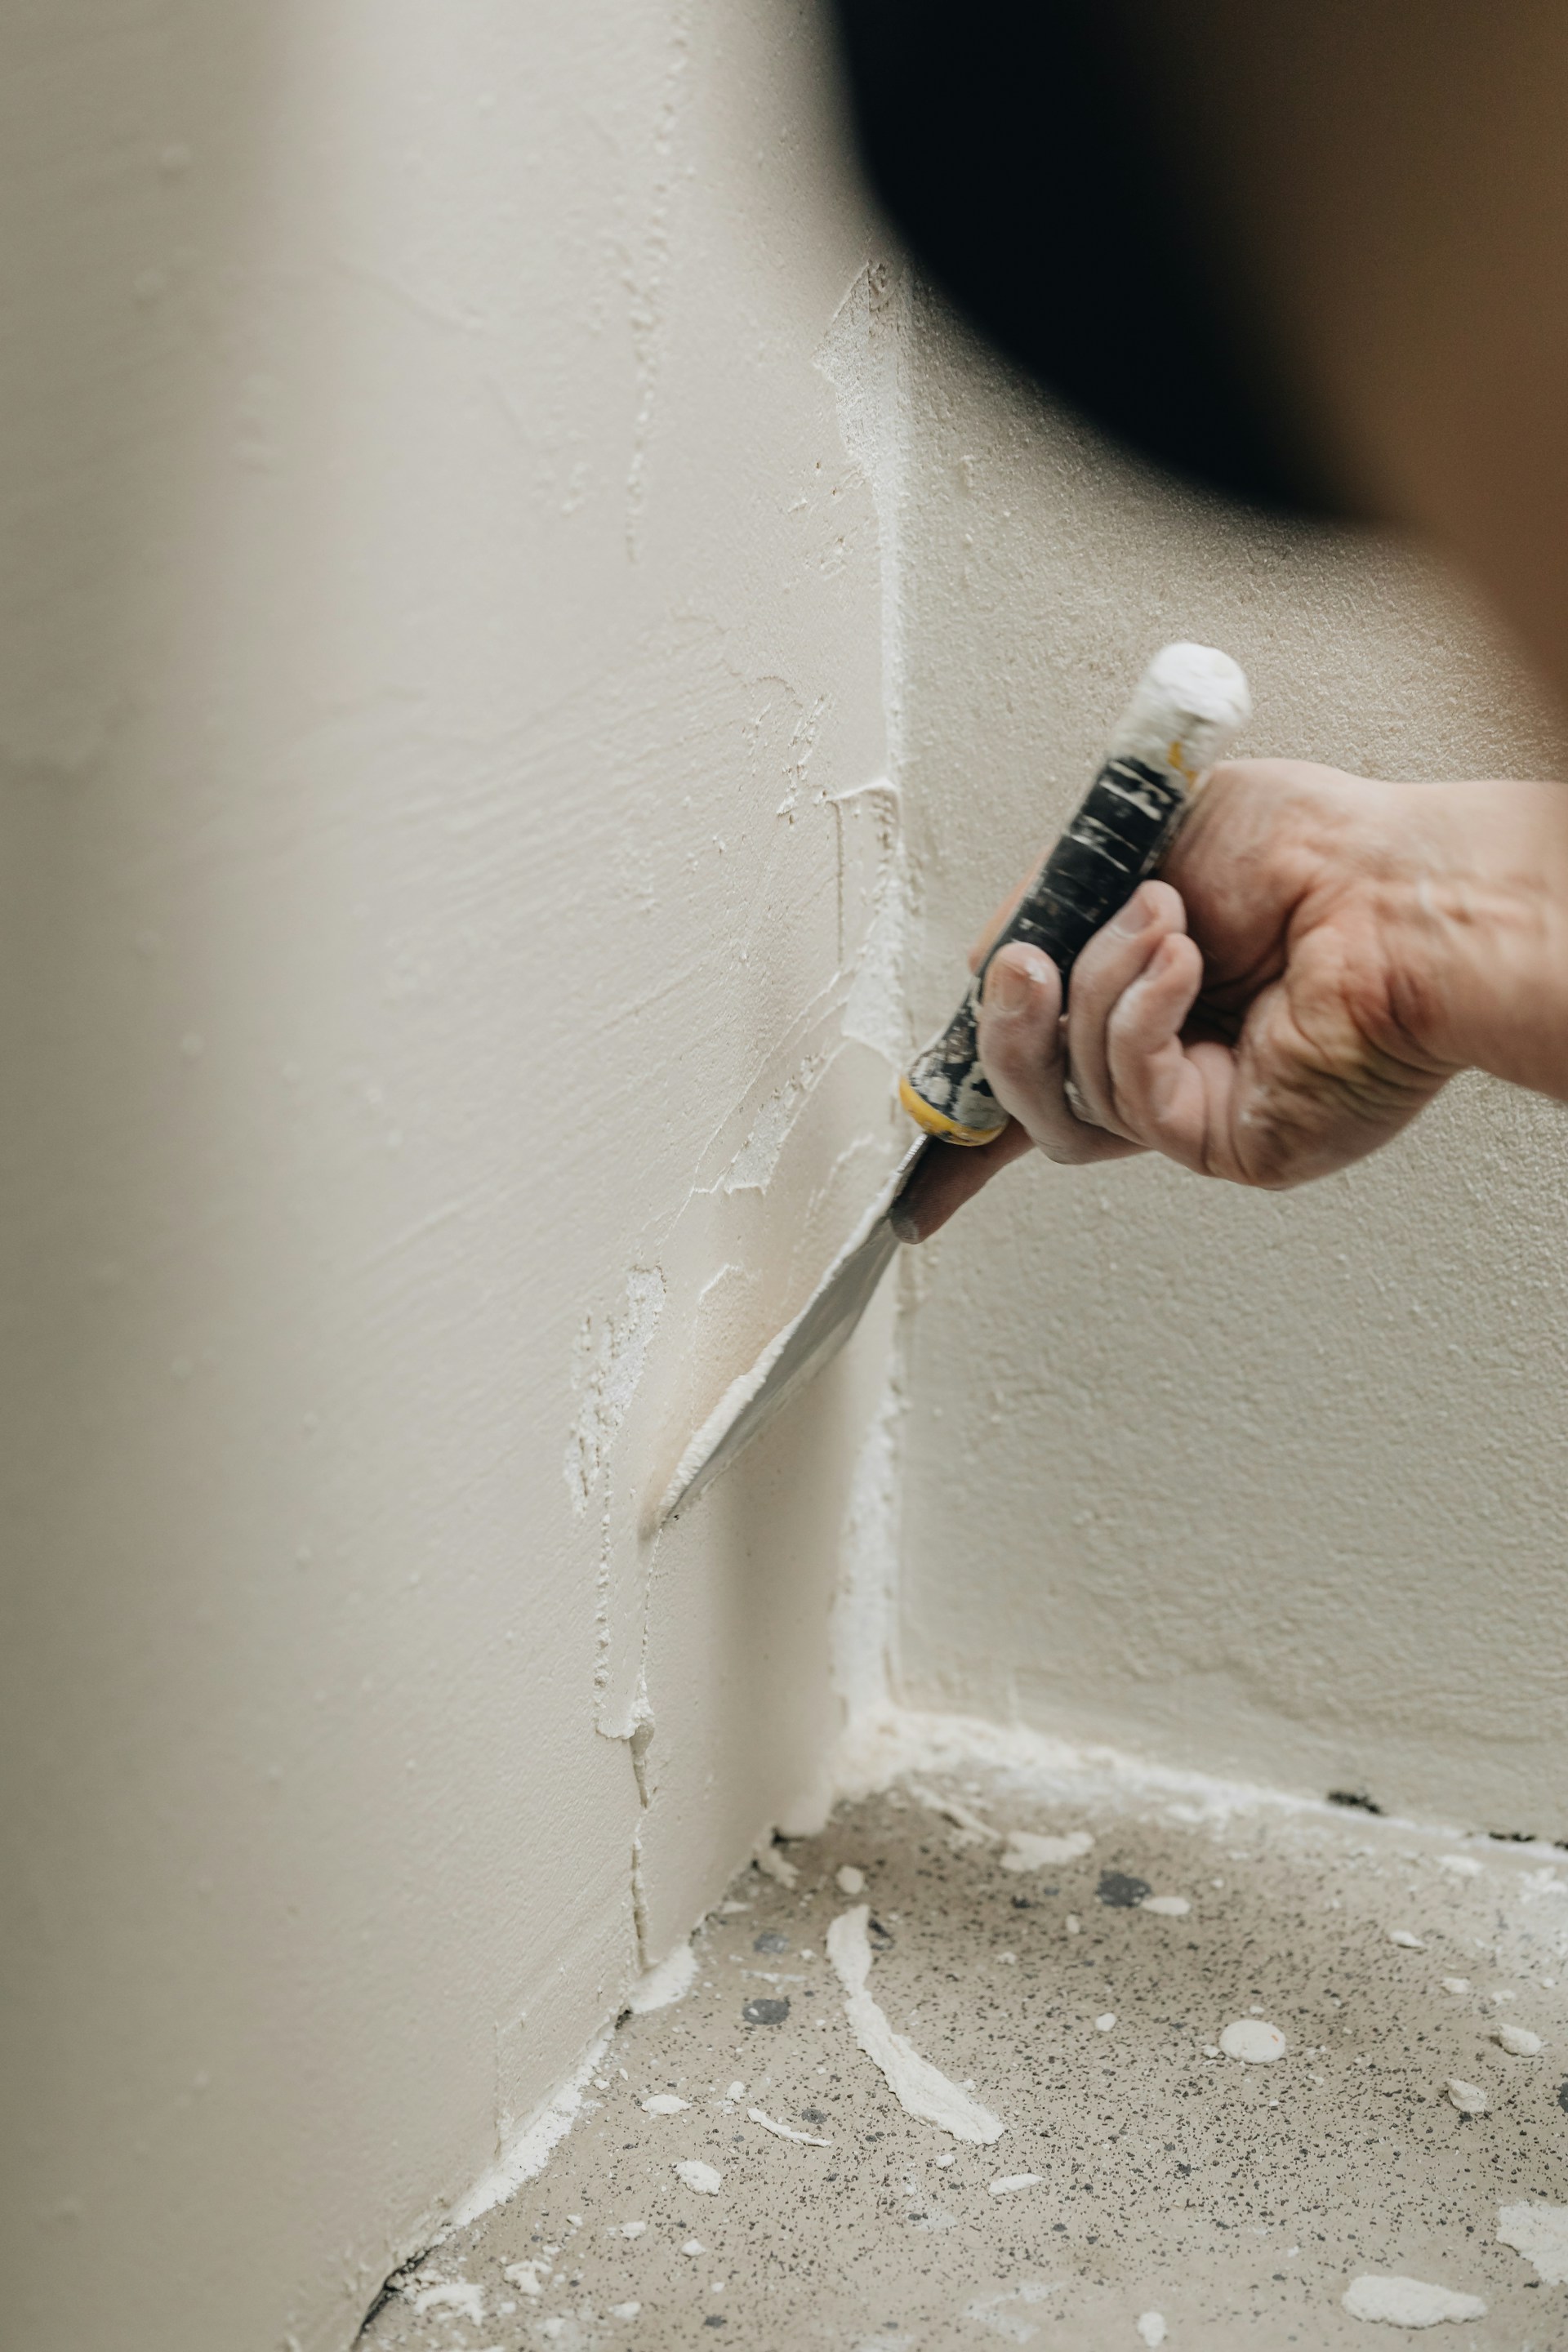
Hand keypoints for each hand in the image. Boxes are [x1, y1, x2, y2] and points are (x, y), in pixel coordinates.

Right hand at [896, 759, 1567, 1238]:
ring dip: (1094, 992)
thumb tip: (995, 954)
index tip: (919, 1179)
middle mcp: (1172, 1065)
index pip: (1044, 1071)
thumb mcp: (1146, 835)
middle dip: (1005, 1028)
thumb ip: (1060, 894)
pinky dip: (1137, 1019)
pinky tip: (1186, 963)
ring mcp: (1198, 1109)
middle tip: (1023, 962)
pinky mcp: (1226, 1140)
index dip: (969, 1128)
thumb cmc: (1318, 846)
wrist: (1402, 882)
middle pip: (1032, 1101)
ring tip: (1161, 922)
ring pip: (1068, 1105)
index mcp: (1151, 999)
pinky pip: (1128, 1100)